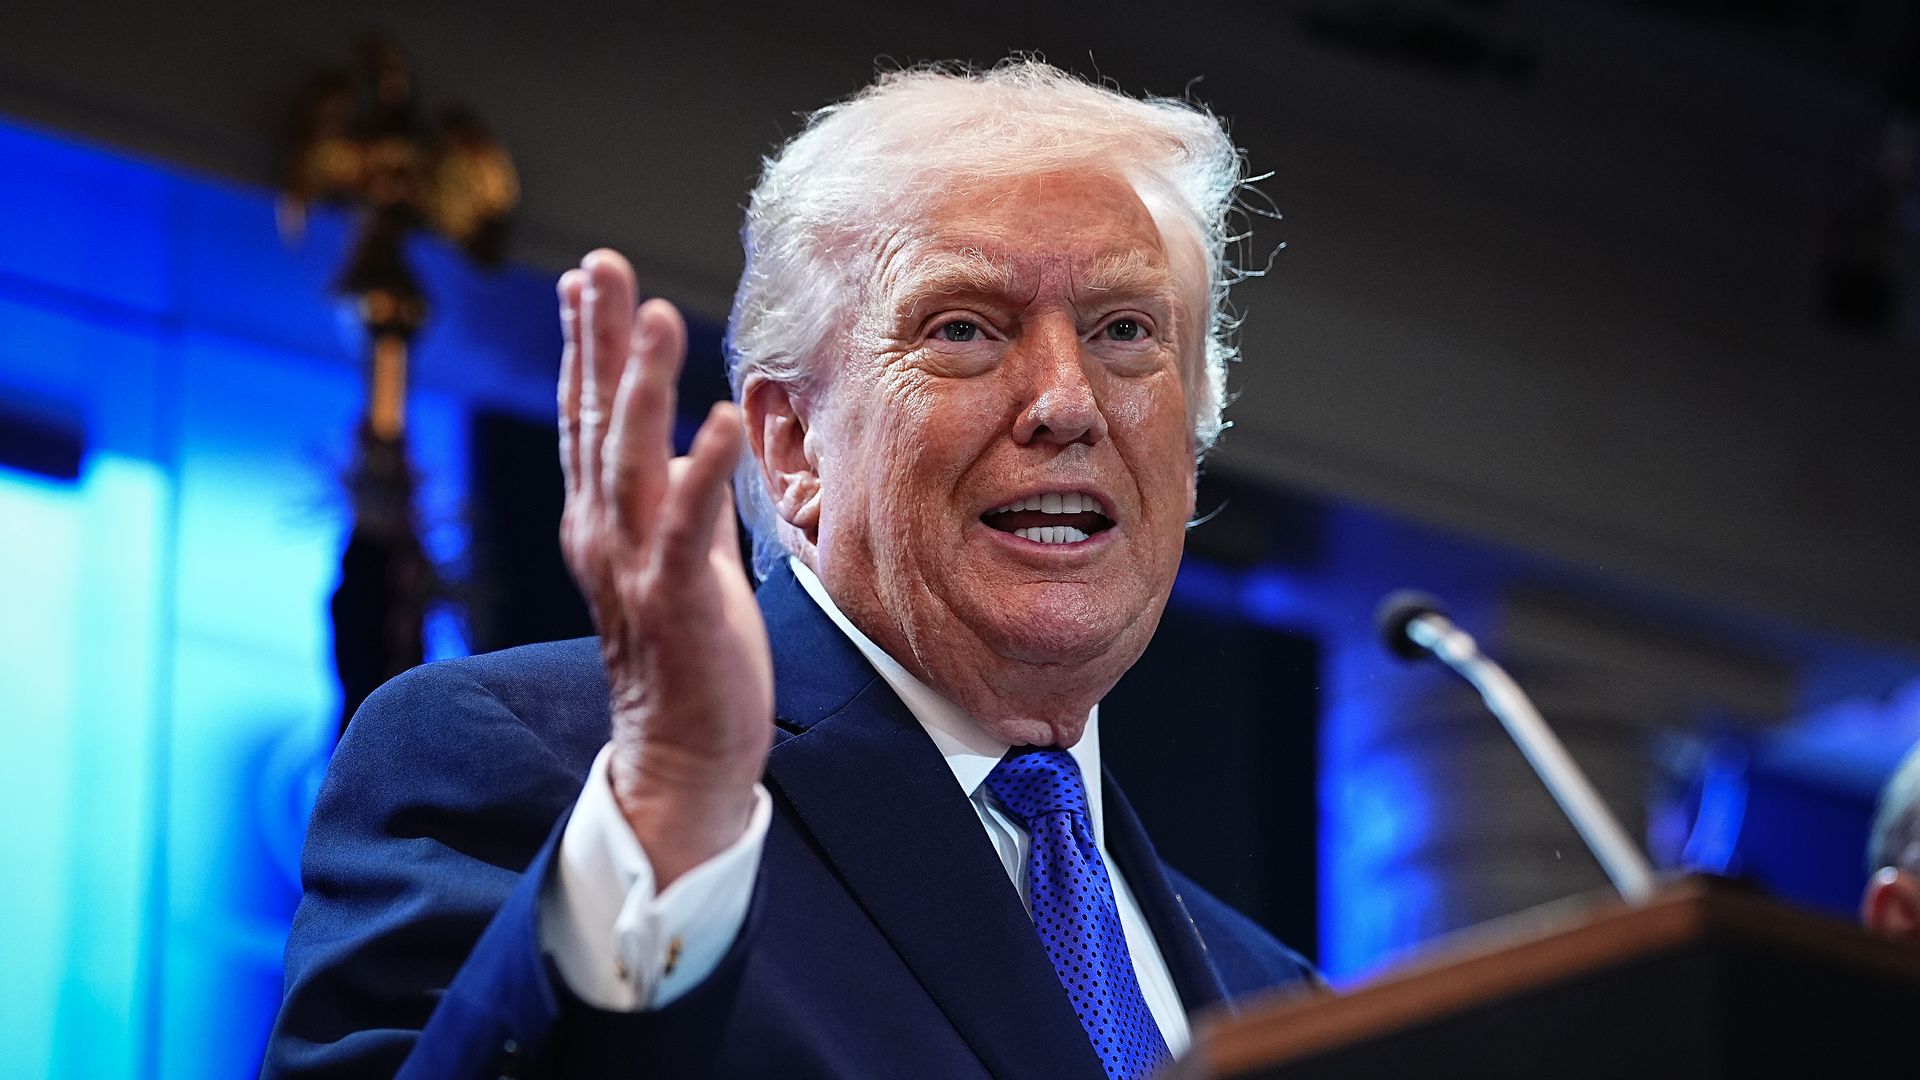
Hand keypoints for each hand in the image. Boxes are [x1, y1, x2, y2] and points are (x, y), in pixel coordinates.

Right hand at [558, 250, 773, 887]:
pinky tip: (713, 416)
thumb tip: (684, 441)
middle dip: (596, 339)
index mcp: (601, 520)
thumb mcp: (680, 557)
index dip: (585, 345)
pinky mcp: (676, 603)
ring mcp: (634, 568)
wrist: (683, 753)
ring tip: (652, 315)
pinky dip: (700, 470)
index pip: (585, 418)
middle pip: (592, 421)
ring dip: (640, 385)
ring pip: (628, 461)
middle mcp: (603, 535)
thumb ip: (678, 497)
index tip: (585, 277)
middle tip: (598, 264)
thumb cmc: (690, 653)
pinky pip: (686, 527)